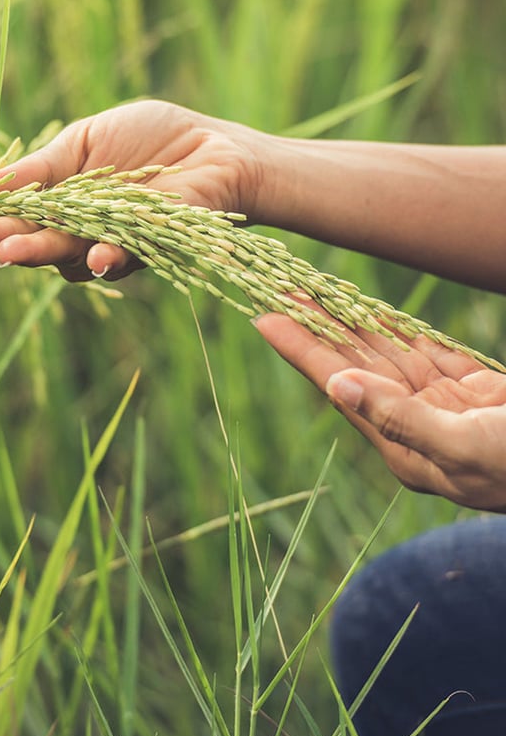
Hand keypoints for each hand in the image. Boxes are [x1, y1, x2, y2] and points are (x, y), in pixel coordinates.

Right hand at [0, 100, 268, 280]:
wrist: (213, 146)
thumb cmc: (148, 138)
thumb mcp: (82, 142)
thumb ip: (38, 170)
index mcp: (55, 203)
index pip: (6, 217)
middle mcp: (75, 231)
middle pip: (27, 241)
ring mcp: (108, 243)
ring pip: (65, 255)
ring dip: (37, 252)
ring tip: (7, 250)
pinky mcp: (148, 248)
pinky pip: (121, 258)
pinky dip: (105, 258)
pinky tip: (92, 257)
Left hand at [255, 313, 505, 512]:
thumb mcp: (466, 447)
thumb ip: (400, 419)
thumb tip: (337, 387)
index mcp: (404, 446)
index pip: (339, 386)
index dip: (301, 349)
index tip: (263, 316)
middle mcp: (414, 426)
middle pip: (352, 365)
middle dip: (316, 327)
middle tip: (277, 288)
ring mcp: (443, 408)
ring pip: (385, 355)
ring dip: (349, 322)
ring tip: (311, 291)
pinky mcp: (472, 393)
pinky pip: (424, 353)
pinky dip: (396, 329)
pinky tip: (366, 311)